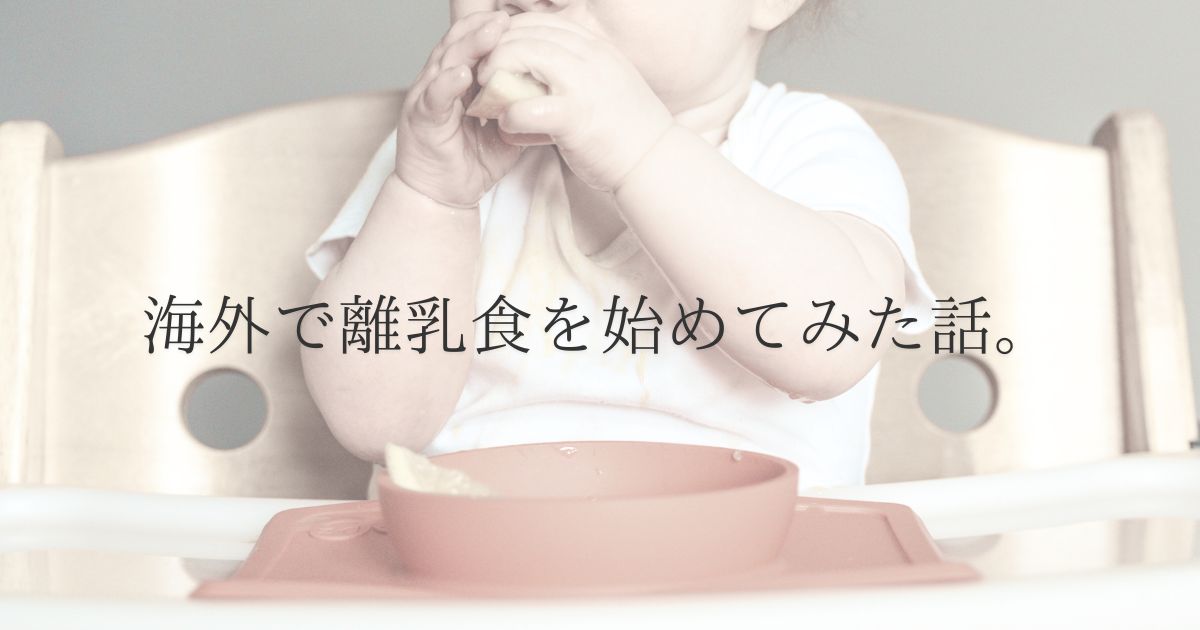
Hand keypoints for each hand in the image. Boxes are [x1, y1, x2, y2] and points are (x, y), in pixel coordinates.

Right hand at [395, 10, 521, 207]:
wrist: (443, 197)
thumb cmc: (471, 162)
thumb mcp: (504, 131)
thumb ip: (519, 110)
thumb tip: (552, 97)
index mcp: (457, 81)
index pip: (472, 45)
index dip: (491, 31)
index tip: (517, 21)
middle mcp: (438, 82)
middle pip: (458, 45)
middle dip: (482, 29)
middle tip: (506, 18)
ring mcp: (427, 99)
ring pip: (445, 64)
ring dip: (468, 47)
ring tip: (491, 34)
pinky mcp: (421, 122)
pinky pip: (434, 99)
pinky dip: (446, 85)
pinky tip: (462, 75)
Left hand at [477, 13, 674, 191]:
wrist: (654, 161)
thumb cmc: (627, 129)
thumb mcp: (604, 84)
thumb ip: (574, 72)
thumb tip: (540, 72)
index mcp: (594, 47)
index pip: (538, 22)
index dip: (509, 35)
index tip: (498, 58)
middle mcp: (588, 56)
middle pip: (523, 33)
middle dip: (494, 52)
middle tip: (484, 78)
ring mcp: (581, 84)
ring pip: (519, 56)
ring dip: (495, 76)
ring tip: (490, 99)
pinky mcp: (574, 118)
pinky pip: (524, 107)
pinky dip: (509, 116)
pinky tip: (508, 127)